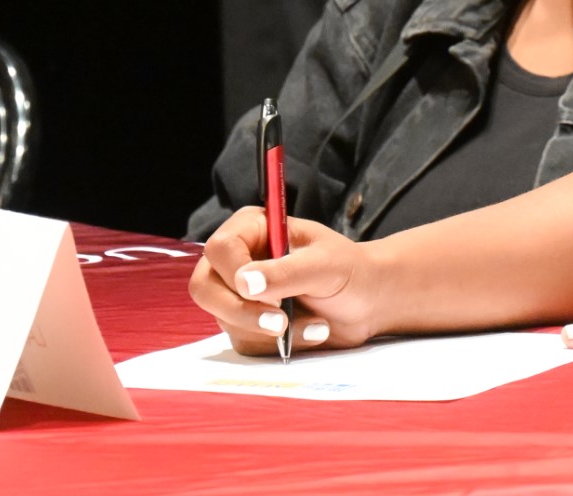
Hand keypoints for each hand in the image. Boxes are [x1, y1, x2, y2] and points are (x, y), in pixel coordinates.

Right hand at [188, 206, 381, 354]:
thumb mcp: (326, 265)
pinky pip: (244, 341)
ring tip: (316, 323)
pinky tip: (311, 330)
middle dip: (242, 312)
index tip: (267, 294)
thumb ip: (287, 271)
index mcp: (254, 229)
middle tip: (279, 323)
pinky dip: (278, 344)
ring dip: (270, 329)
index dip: (236, 273)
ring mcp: (237, 294)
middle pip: (205, 288)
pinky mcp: (245, 323)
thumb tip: (244, 282)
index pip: (220, 248)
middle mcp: (237, 259)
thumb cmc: (350, 270)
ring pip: (225, 319)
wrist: (367, 301)